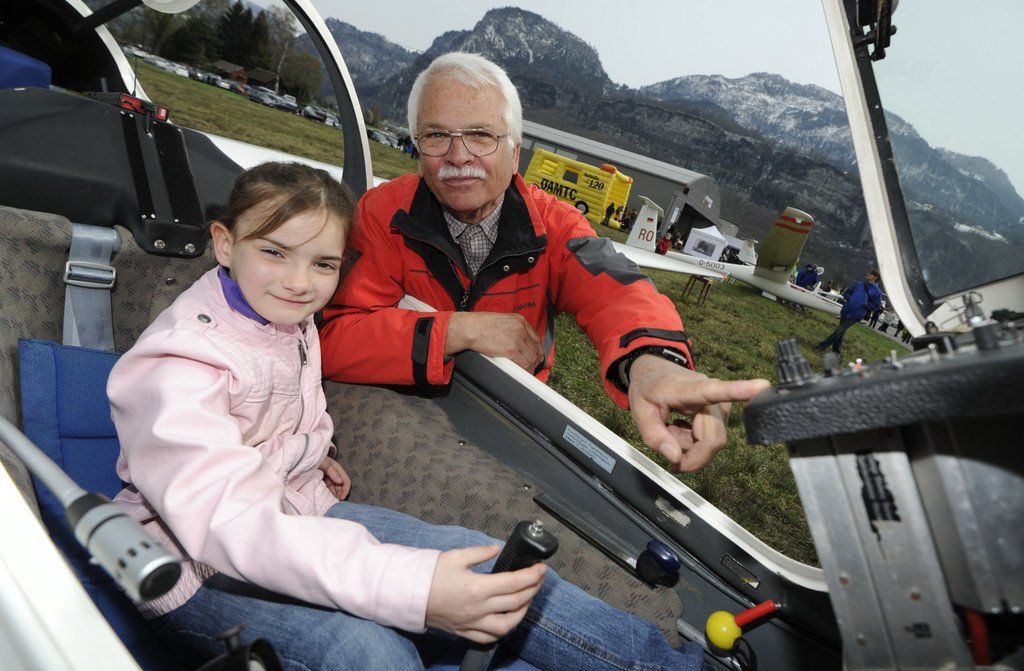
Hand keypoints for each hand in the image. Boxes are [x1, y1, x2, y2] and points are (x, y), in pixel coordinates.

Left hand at [318, 455, 350, 500]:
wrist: (305, 457)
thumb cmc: (316, 458)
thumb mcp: (324, 463)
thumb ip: (332, 471)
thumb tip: (340, 481)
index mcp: (338, 470)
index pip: (346, 481)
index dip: (345, 490)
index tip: (340, 498)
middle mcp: (335, 475)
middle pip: (341, 487)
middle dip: (340, 495)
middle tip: (335, 504)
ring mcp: (329, 479)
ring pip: (336, 490)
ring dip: (335, 496)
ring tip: (331, 504)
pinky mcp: (324, 482)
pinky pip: (329, 490)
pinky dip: (329, 495)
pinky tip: (326, 500)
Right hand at [425, 545, 546, 643]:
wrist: (410, 594)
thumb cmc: (432, 574)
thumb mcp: (456, 556)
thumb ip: (480, 552)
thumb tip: (497, 549)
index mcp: (478, 587)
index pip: (514, 583)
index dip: (532, 575)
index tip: (542, 568)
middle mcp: (479, 608)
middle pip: (516, 601)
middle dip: (532, 589)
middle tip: (538, 578)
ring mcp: (473, 623)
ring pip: (507, 625)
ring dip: (522, 612)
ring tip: (527, 599)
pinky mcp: (466, 631)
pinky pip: (490, 637)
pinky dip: (504, 629)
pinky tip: (508, 619)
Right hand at [445, 312, 543, 372]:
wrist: (470, 328)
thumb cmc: (480, 325)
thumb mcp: (502, 321)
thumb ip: (513, 329)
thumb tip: (518, 342)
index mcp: (520, 320)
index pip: (536, 337)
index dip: (538, 349)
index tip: (536, 355)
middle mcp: (521, 329)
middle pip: (535, 348)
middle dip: (535, 359)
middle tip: (533, 366)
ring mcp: (517, 339)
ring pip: (531, 357)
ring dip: (530, 366)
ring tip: (527, 371)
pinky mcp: (511, 350)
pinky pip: (524, 363)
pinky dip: (525, 370)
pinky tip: (523, 372)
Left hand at [627, 355, 769, 471]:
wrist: (654, 371)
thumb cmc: (649, 388)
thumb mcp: (639, 412)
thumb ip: (654, 436)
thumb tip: (676, 457)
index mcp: (688, 389)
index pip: (715, 390)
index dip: (740, 390)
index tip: (762, 386)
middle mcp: (710, 395)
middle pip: (713, 440)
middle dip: (693, 457)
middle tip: (672, 461)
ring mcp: (719, 405)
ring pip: (713, 442)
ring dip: (691, 446)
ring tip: (673, 429)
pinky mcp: (722, 412)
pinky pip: (713, 438)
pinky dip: (696, 442)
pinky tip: (682, 428)